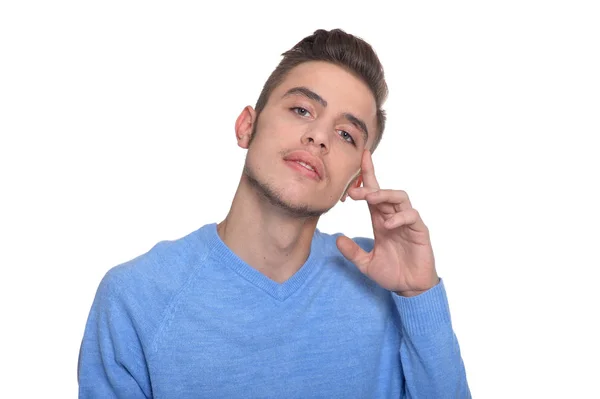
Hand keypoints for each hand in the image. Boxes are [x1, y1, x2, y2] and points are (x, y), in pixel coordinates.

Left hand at [336, 150, 438, 296]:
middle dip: (369, 187)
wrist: (410, 289)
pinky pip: (411, 216)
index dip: (369, 174)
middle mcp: (394, 217)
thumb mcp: (366, 264)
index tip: (361, 157)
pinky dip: (399, 218)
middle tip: (353, 191)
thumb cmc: (392, 273)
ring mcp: (408, 223)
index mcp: (380, 220)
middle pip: (383, 192)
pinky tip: (388, 225)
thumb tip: (337, 240)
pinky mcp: (420, 231)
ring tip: (370, 200)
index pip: (373, 193)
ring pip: (399, 198)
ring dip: (384, 195)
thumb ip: (353, 252)